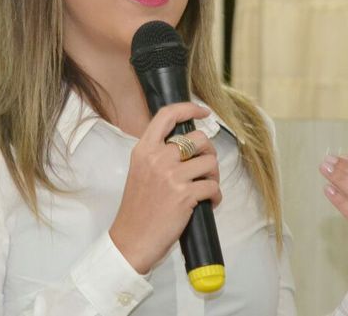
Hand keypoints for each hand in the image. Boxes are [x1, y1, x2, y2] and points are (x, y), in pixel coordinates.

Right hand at [109, 102, 220, 273]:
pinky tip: (208, 203)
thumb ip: (157, 154)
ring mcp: (171, 176)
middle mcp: (157, 158)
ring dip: (214, 176)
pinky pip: (213, 187)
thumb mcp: (140, 171)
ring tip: (206, 188)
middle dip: (208, 152)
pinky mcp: (185, 195)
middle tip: (205, 168)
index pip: (167, 115)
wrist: (131, 240)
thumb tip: (186, 143)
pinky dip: (215, 196)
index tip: (203, 111)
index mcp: (143, 150)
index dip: (189, 108)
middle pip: (198, 138)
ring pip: (210, 162)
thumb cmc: (137, 209)